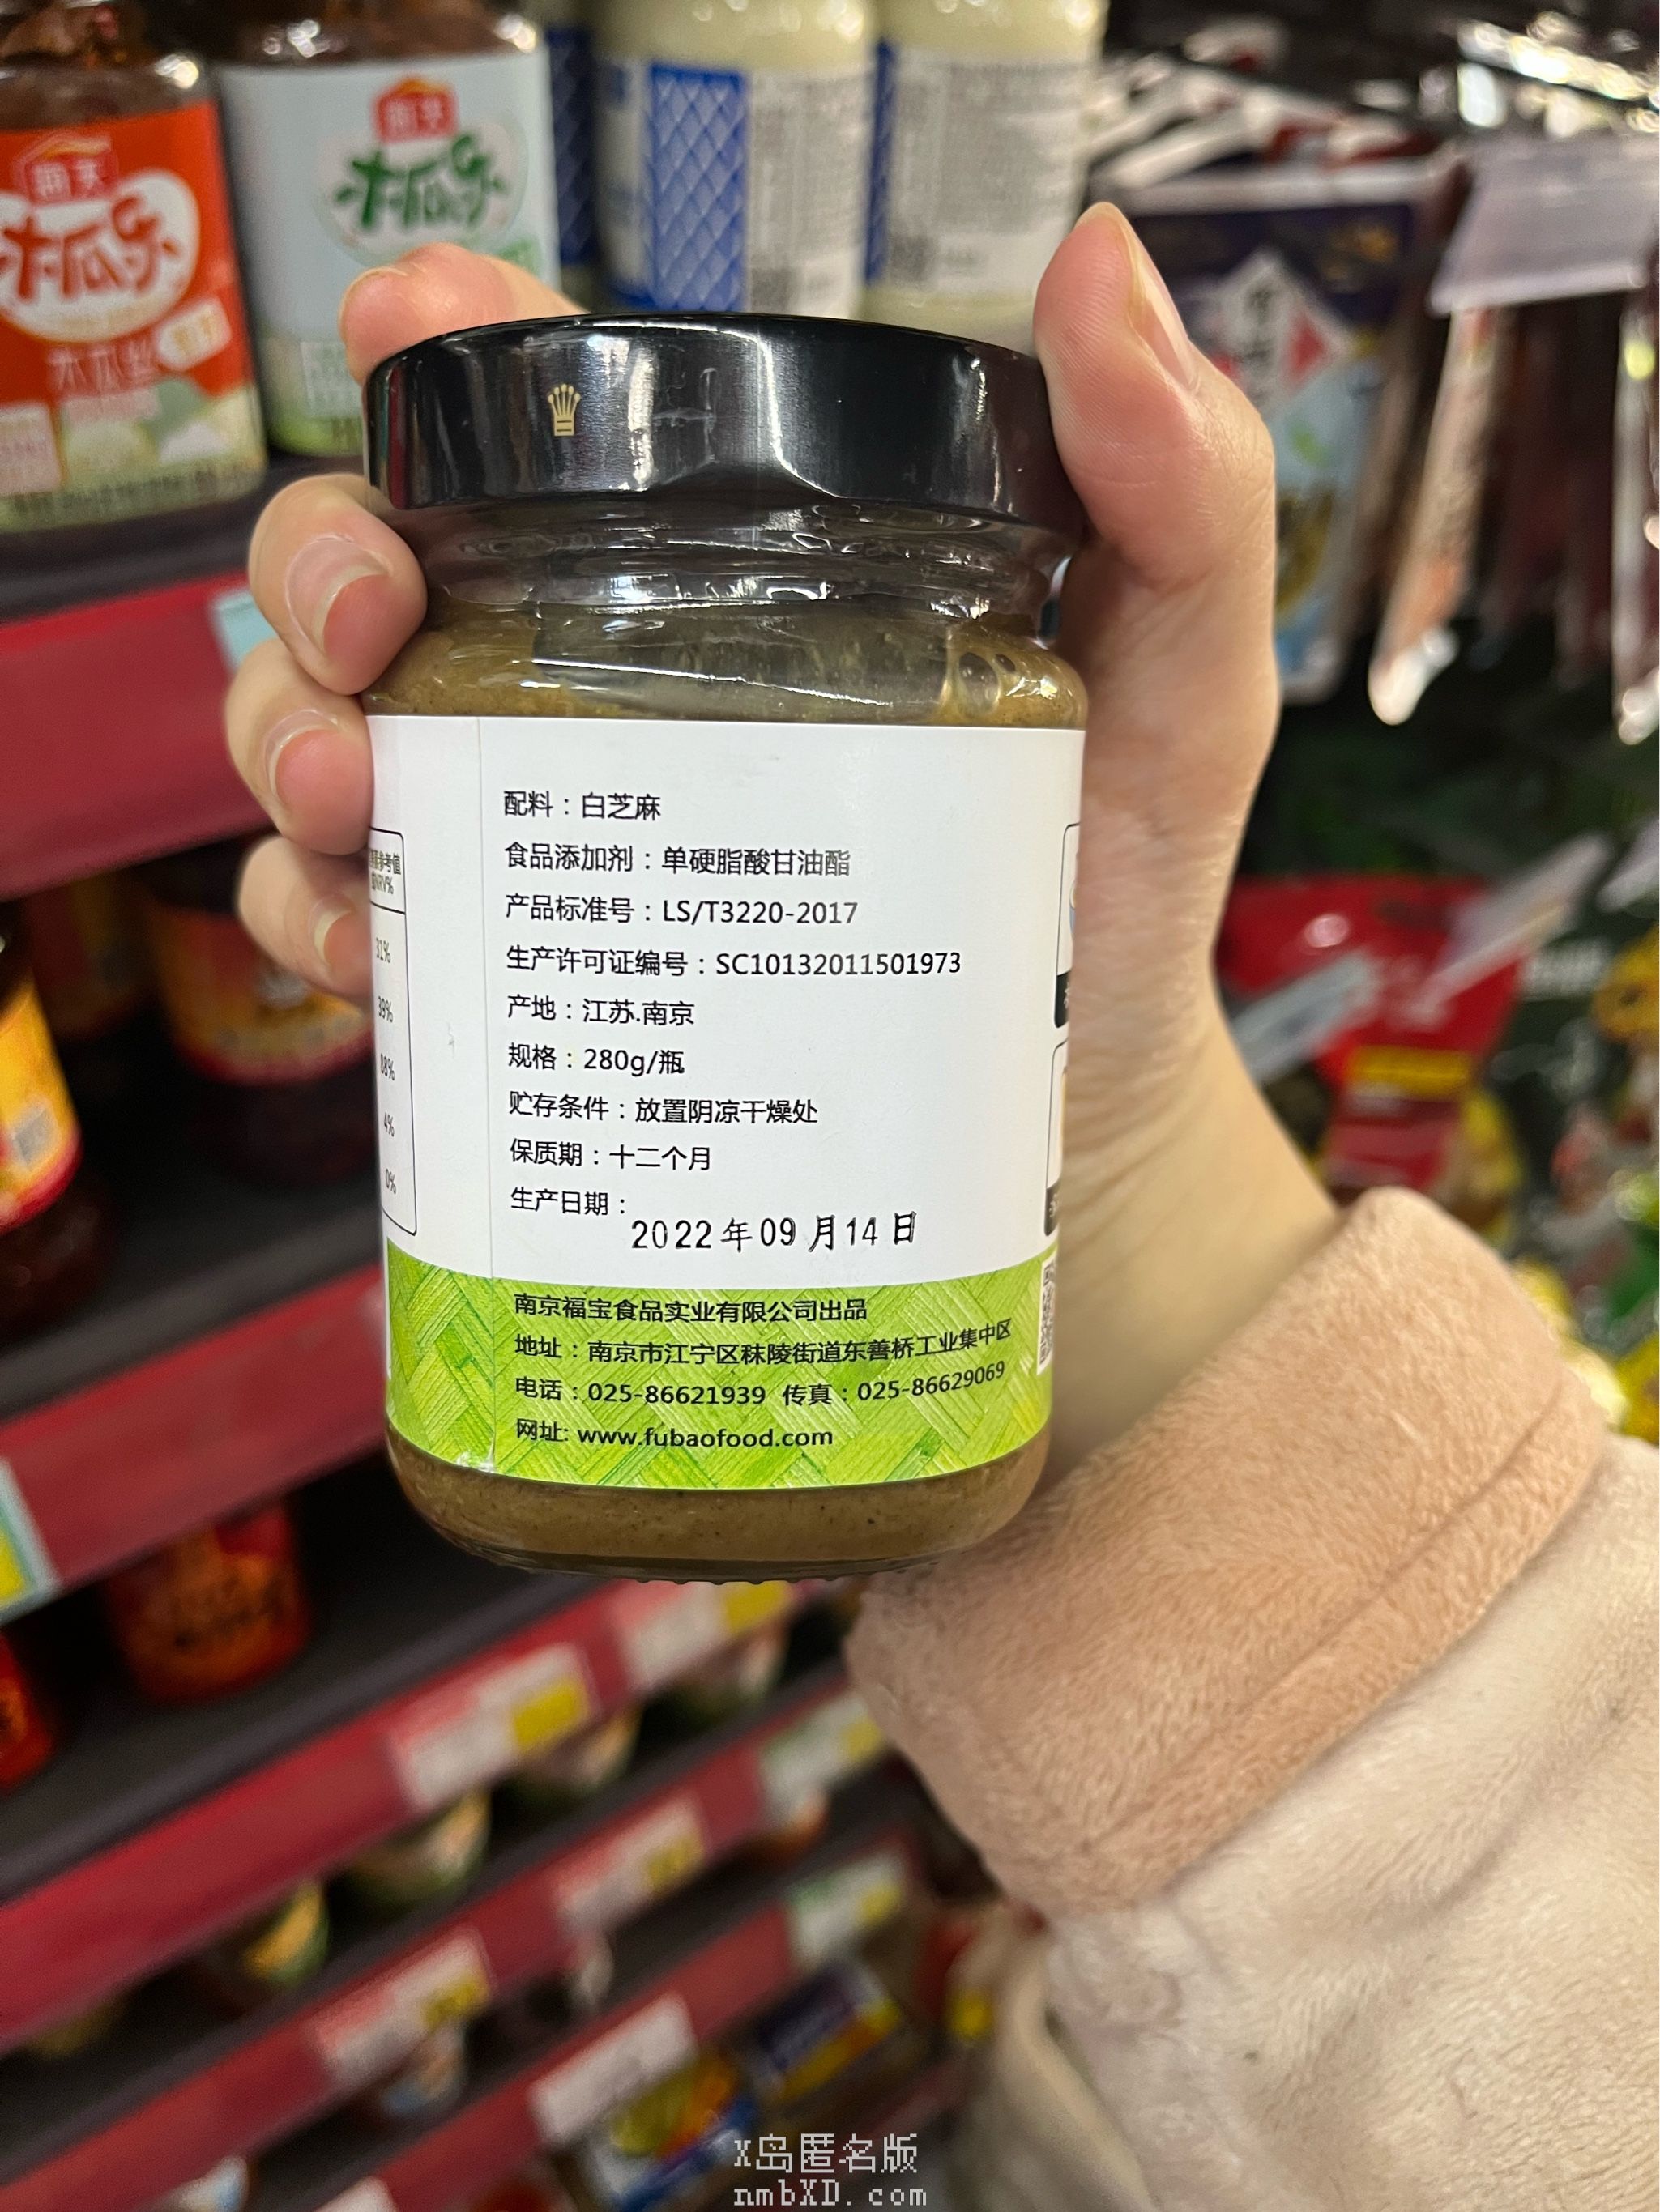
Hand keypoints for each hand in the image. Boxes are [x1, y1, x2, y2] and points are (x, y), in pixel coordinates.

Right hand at [227, 229, 1332, 1469]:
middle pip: (387, 561)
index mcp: (734, 570)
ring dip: (292, 736)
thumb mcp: (1179, 686)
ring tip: (356, 793)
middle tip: (376, 623)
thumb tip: (1101, 263)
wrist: (1070, 1133)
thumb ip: (1176, 490)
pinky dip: (321, 922)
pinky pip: (357, 927)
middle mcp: (606, 679)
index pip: (555, 417)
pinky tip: (377, 952)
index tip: (401, 332)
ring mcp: (549, 829)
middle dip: (325, 557)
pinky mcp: (524, 978)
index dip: (441, 349)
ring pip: (334, 729)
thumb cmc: (1113, 897)